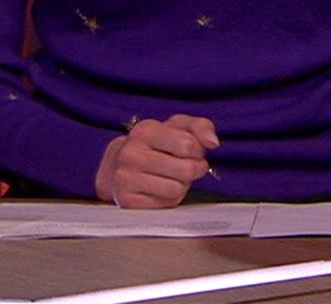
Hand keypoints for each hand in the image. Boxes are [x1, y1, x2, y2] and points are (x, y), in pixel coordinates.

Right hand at [94, 114, 218, 207]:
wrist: (117, 165)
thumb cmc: (156, 144)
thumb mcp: (177, 127)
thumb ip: (200, 127)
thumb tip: (213, 142)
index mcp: (145, 131)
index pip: (188, 145)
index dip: (198, 150)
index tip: (192, 150)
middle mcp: (131, 154)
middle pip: (186, 169)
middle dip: (194, 169)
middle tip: (186, 166)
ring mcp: (126, 178)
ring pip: (178, 189)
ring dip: (182, 185)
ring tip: (172, 177)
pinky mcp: (128, 201)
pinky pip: (166, 204)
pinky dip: (170, 198)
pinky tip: (161, 188)